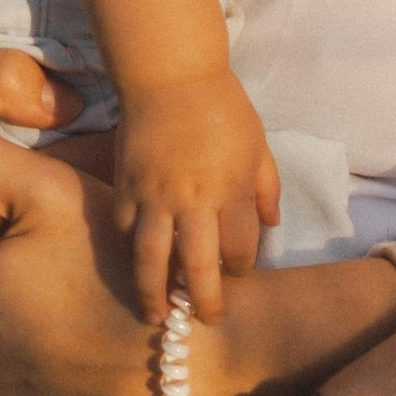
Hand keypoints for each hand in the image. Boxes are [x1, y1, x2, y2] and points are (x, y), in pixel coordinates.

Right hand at [111, 76, 279, 325]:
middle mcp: (193, 200)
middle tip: (205, 321)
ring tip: (156, 317)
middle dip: (203, 301)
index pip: (239, 248)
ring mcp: (154, 196)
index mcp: (231, 189)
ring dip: (153, 293)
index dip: (240, 268)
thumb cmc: (222, 107)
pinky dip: (127, 253)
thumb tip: (272, 225)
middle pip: (197, 266)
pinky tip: (133, 268)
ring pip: (150, 259)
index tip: (237, 273)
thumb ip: (267, 187)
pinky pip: (123, 231)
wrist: (170, 74)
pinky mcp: (124, 186)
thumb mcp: (258, 144)